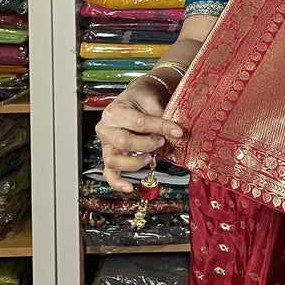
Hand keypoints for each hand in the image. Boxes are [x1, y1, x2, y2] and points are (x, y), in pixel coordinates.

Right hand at [95, 74, 186, 193]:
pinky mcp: (110, 155)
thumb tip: (177, 133)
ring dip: (134, 162)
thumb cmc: (142, 99)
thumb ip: (162, 118)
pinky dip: (117, 182)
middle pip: (124, 142)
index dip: (160, 127)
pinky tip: (129, 187)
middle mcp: (106, 128)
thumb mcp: (152, 101)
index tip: (177, 130)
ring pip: (113, 160)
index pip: (138, 123)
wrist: (136, 98)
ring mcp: (106, 144)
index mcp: (115, 111)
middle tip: (162, 141)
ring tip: (149, 157)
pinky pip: (109, 172)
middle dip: (147, 144)